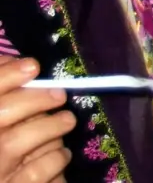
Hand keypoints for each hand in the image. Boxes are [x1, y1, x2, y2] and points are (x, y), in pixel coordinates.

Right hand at [0, 57, 73, 182]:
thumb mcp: (3, 114)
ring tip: (66, 121)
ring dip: (50, 127)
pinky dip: (55, 158)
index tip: (33, 66)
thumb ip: (3, 87)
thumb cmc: (5, 146)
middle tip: (59, 95)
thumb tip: (17, 61)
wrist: (8, 177)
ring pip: (18, 142)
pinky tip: (61, 154)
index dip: (6, 76)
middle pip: (1, 112)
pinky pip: (37, 172)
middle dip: (35, 99)